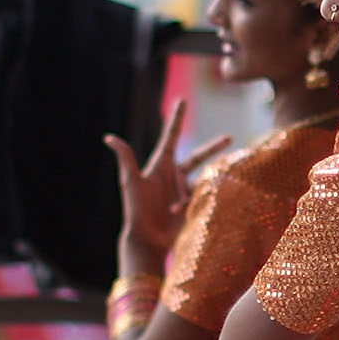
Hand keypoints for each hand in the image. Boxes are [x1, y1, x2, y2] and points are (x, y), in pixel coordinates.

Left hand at [108, 100, 233, 263]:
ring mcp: (183, 190)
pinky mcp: (191, 204)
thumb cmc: (136, 209)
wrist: (147, 239)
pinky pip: (202, 197)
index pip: (172, 137)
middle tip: (230, 137)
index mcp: (161, 164)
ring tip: (175, 205)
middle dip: (214, 148)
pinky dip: (193, 203)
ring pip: (202, 181)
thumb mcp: (130, 181)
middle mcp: (173, 175)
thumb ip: (125, 157)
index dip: (177, 119)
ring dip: (195, 191)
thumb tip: (108, 137)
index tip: (182, 100)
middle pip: (198, 157)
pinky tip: (178, 212)